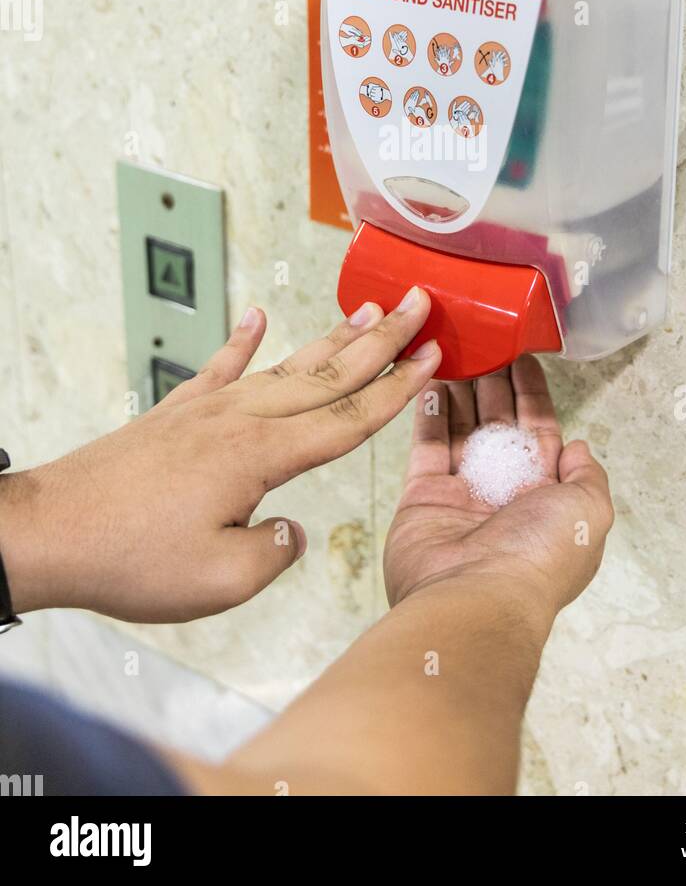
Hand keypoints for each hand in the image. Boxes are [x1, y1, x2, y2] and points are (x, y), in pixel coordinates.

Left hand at [0, 289, 438, 622]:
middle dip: (380, 341)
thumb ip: (274, 552)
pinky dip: (242, 339)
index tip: (432, 358)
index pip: (346, 418)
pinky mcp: (175, 414)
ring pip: (284, 365)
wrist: (52, 531)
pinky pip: (220, 366)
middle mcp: (239, 419)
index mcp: (259, 455)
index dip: (396, 390)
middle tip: (417, 306)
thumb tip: (290, 531)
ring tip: (364, 310)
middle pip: (327, 374)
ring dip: (330, 338)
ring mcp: (205, 409)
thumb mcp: (221, 580)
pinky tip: (258, 317)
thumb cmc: (130, 558)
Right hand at [384, 355, 612, 623]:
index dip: (531, 394)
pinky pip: (426, 446)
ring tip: (456, 351)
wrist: (475, 599)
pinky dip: (428, 413)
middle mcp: (503, 493)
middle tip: (483, 343)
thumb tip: (579, 448)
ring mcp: (461, 494)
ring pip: (460, 430)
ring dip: (460, 391)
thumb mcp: (589, 512)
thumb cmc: (537, 557)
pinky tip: (429, 380)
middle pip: (497, 424)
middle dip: (493, 384)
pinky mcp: (423, 497)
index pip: (539, 431)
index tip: (521, 356)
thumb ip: (588, 476)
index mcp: (545, 495)